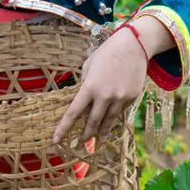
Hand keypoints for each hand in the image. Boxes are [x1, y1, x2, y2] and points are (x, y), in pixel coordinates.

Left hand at [52, 29, 148, 144]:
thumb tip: (85, 101)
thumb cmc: (107, 53)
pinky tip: (112, 120)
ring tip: (99, 140)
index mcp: (90, 87)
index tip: (56, 139)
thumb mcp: (89, 66)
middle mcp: (105, 96)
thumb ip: (86, 85)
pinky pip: (120, 111)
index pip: (73, 113)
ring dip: (102, 132)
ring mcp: (120, 98)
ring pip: (109, 121)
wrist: (133, 46)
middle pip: (92, 122)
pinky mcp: (131, 97)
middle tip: (81, 143)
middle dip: (86, 135)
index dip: (63, 128)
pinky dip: (115, 116)